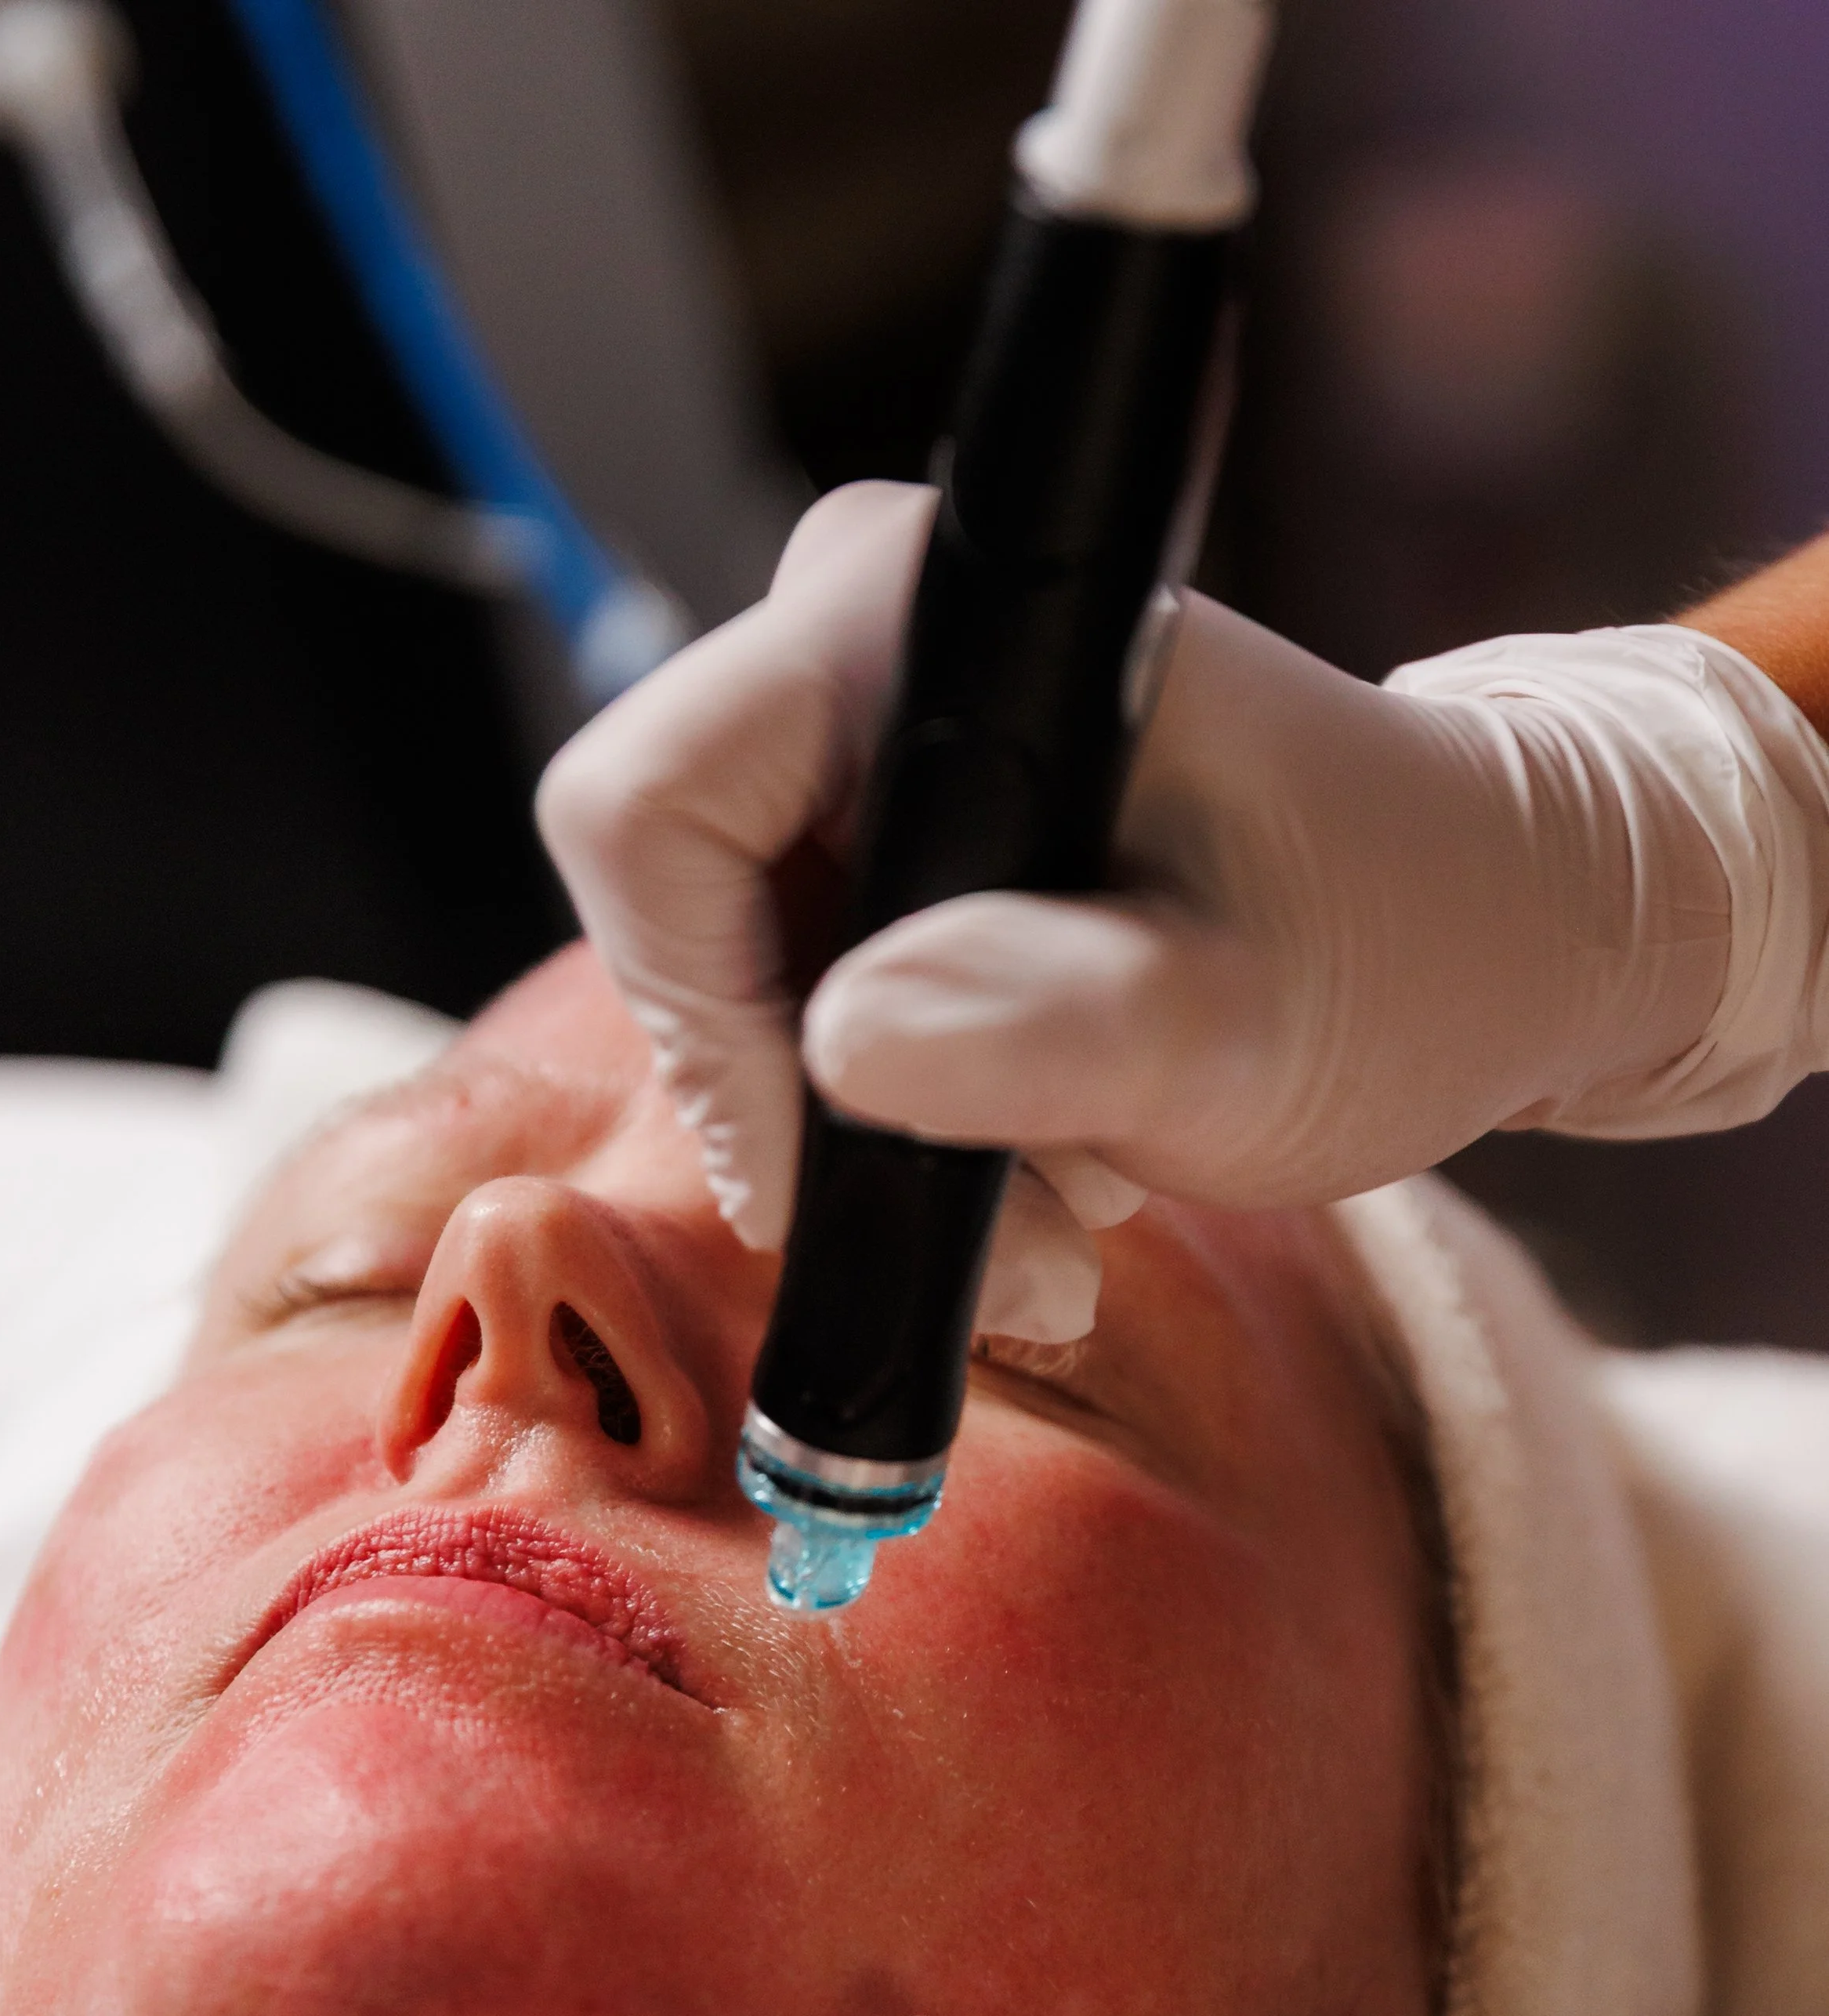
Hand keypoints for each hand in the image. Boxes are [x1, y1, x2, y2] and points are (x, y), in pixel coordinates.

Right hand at [537, 481, 1828, 1339]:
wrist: (1498, 929)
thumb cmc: (1404, 948)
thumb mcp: (1244, 1020)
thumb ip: (1056, 1025)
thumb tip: (842, 1042)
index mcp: (939, 623)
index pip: (655, 806)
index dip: (693, 1017)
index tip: (817, 1185)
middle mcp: (878, 644)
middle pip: (684, 904)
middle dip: (811, 1112)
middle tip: (1006, 1253)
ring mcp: (890, 738)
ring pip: (747, 970)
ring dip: (876, 1138)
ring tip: (1065, 1230)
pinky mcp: (911, 824)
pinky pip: (818, 983)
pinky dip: (910, 1109)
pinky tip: (1052, 1162)